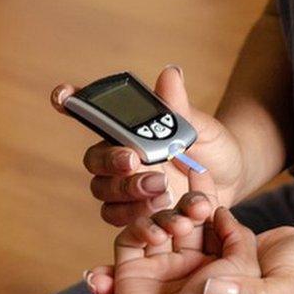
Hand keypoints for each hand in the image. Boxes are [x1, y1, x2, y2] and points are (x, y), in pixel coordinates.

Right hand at [51, 66, 245, 225]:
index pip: (92, 114)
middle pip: (95, 161)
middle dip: (112, 161)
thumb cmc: (212, 148)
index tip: (62, 95)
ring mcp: (124, 189)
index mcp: (127, 130)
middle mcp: (118, 158)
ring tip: (163, 191)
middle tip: (136, 161)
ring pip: (103, 193)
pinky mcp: (134, 216)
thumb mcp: (200, 127)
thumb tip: (170, 74)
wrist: (231, 182)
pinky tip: (162, 213)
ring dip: (127, 192)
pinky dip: (136, 218)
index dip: (70, 102)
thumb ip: (179, 109)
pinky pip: (119, 220)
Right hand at [104, 172, 260, 293]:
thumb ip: (238, 236)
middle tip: (189, 185)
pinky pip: (128, 240)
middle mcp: (184, 267)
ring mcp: (156, 270)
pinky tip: (155, 236)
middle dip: (184, 199)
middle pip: (180, 220)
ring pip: (155, 225)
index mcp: (214, 267)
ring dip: (164, 216)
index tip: (203, 170)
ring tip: (176, 226)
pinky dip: (139, 229)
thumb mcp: (246, 269)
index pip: (208, 224)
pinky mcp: (129, 274)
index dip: (206, 198)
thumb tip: (222, 210)